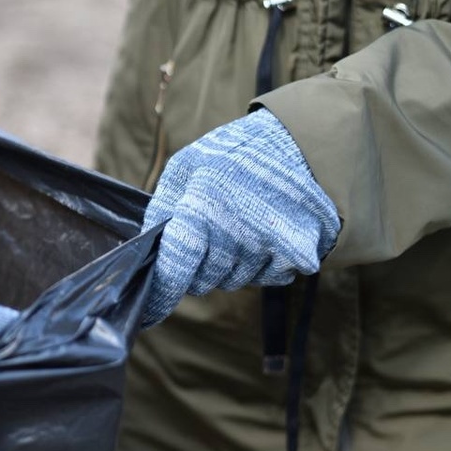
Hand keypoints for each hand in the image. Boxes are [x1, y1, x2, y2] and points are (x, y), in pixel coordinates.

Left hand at [141, 109, 339, 325]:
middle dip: (199, 268)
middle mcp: (235, 228)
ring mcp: (269, 243)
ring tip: (240, 225)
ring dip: (231, 265)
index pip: (176, 266)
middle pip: (203, 281)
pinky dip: (262, 264)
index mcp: (202, 204)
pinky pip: (267, 278)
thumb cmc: (233, 154)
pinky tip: (265, 233)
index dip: (162, 292)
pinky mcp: (298, 253)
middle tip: (210, 234)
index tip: (153, 307)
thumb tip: (149, 250)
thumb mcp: (186, 166)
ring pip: (234, 282)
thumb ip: (162, 208)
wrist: (301, 143)